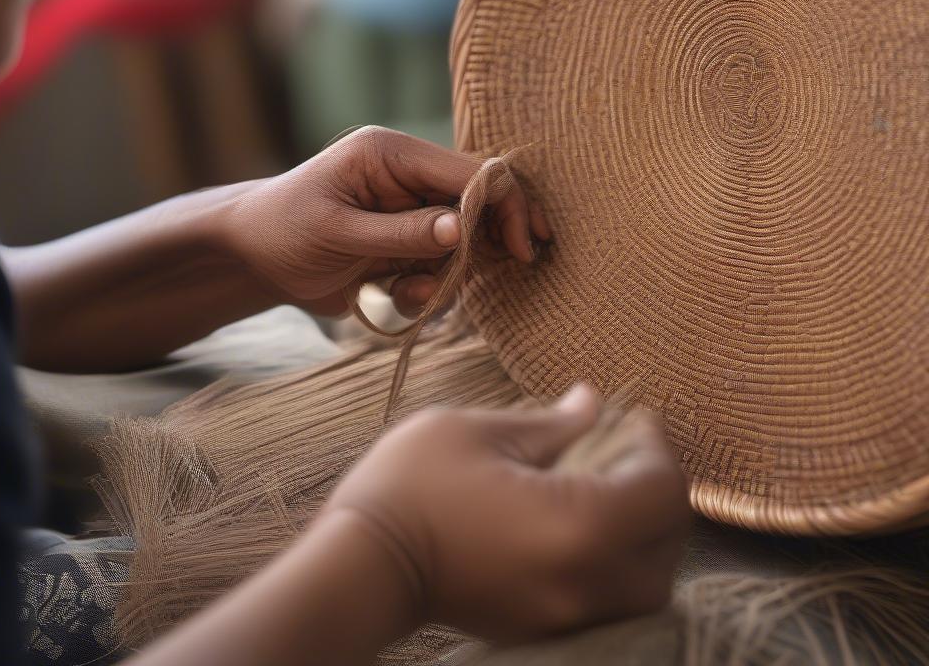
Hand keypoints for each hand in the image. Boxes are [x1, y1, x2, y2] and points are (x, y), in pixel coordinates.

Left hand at [217, 126, 550, 317]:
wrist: (250, 258)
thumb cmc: (282, 230)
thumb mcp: (338, 231)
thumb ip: (400, 233)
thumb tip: (462, 231)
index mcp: (392, 154)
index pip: (470, 171)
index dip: (505, 205)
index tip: (523, 248)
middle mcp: (407, 176)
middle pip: (478, 203)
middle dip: (486, 243)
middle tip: (512, 268)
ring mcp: (408, 210)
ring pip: (463, 242)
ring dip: (449, 274)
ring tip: (408, 292)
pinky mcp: (404, 242)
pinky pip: (439, 266)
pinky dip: (429, 288)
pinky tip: (394, 295)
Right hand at [322, 385, 690, 642]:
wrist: (363, 561)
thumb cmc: (414, 485)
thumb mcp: (481, 432)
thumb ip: (552, 422)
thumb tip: (594, 402)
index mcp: (578, 525)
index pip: (662, 491)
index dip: (658, 445)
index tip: (638, 416)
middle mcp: (585, 581)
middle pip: (667, 545)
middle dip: (659, 491)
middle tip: (629, 449)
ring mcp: (564, 614)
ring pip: (646, 583)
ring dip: (645, 534)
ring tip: (610, 487)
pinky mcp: (543, 628)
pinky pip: (609, 600)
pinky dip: (616, 562)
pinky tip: (583, 524)